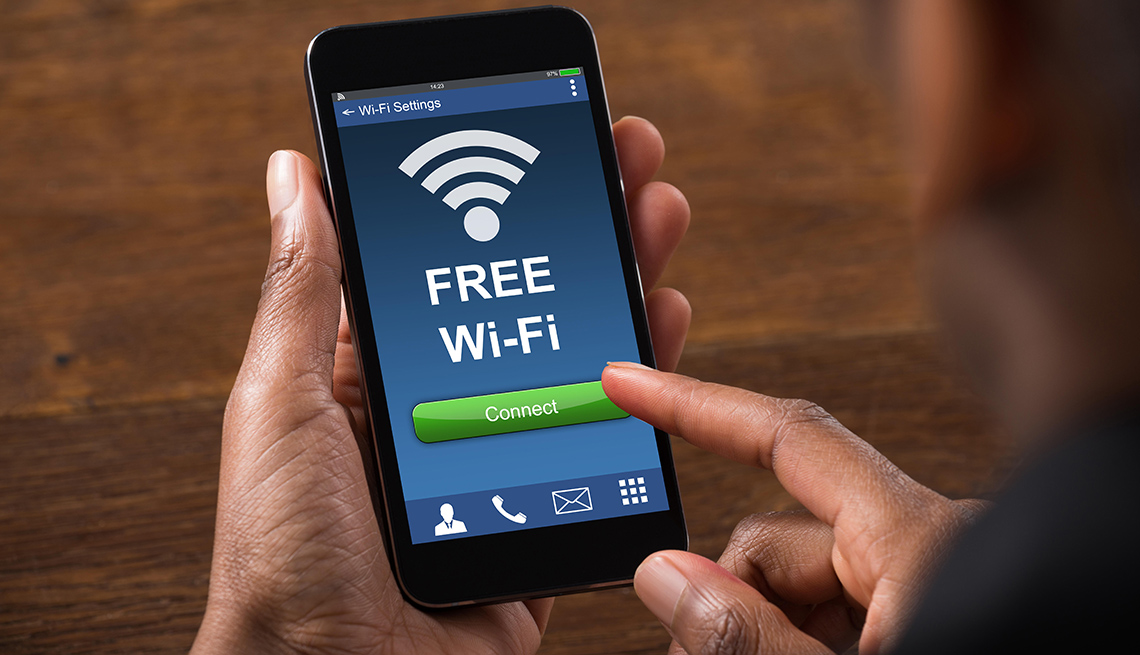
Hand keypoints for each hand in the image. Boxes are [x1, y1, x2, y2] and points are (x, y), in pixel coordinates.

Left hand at [190, 117, 690, 654]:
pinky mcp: (543, 515)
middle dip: (580, 224)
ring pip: (574, 360)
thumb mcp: (279, 403)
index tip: (545, 140)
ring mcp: (497, 461)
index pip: (451, 266)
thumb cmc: (282, 558)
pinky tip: (662, 326)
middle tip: (626, 160)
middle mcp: (442, 411)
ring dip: (619, 283)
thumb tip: (296, 174)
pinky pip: (602, 442)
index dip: (500, 200)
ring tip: (656, 221)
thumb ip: (304, 293)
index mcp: (372, 376)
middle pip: (527, 302)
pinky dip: (641, 382)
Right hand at [601, 363, 987, 654]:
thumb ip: (748, 640)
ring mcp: (932, 584)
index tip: (633, 384)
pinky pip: (836, 611)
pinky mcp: (930, 612)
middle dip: (731, 600)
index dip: (698, 407)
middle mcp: (930, 549)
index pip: (792, 440)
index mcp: (922, 543)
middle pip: (780, 539)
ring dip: (762, 631)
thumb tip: (666, 577)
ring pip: (800, 584)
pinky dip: (798, 643)